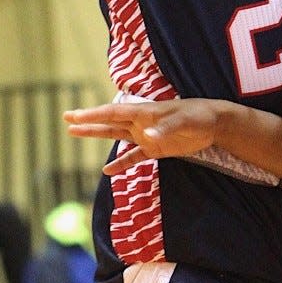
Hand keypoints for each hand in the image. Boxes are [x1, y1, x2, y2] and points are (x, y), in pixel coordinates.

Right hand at [65, 100, 223, 174]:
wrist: (214, 125)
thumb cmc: (198, 117)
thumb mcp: (182, 122)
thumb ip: (164, 129)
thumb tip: (146, 135)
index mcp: (143, 112)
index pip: (113, 113)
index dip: (92, 115)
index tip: (73, 116)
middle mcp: (140, 122)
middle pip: (109, 122)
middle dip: (88, 121)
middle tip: (67, 120)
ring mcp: (146, 135)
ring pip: (116, 136)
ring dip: (97, 135)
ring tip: (75, 134)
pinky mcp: (155, 148)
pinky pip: (133, 156)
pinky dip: (121, 163)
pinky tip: (107, 170)